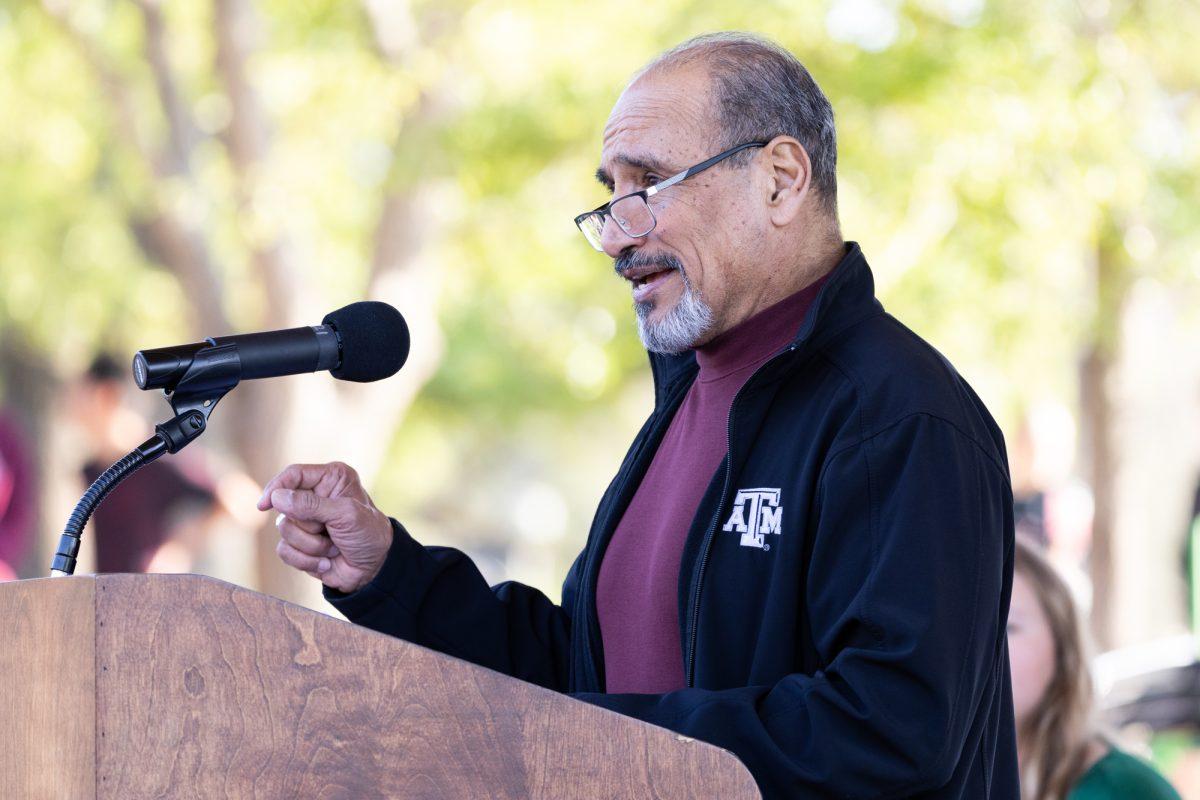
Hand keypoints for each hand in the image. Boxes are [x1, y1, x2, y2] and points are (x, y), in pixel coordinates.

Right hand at [256, 462, 392, 593]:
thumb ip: (311, 505)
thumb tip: (277, 497)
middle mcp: (315, 496)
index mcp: (330, 479)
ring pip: (284, 530)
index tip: (266, 505)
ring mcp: (306, 521)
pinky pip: (284, 551)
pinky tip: (326, 562)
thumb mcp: (345, 515)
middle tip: (331, 531)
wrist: (374, 569)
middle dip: (308, 525)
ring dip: (311, 545)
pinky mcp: (300, 544)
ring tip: (333, 547)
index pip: (293, 475)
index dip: (277, 487)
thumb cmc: (368, 535)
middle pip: (285, 506)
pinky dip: (307, 560)